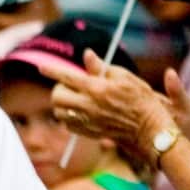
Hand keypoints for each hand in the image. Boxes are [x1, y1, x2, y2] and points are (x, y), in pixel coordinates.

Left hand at [50, 48, 189, 168]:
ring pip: (59, 113)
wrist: (149, 129)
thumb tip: (86, 55)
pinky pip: (68, 125)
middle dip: (58, 89)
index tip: (41, 67)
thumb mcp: (124, 77)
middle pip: (57, 97)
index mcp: (97, 88)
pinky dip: (68, 118)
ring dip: (61, 105)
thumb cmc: (140, 99)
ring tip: (72, 99)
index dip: (51, 71)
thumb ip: (101, 67)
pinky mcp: (90, 133)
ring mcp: (88, 121)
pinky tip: (79, 113)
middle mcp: (89, 106)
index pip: (67, 77)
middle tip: (67, 86)